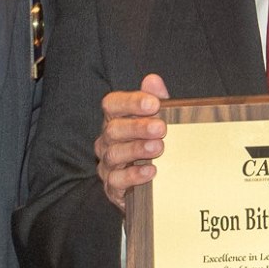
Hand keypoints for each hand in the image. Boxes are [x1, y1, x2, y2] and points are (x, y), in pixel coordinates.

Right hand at [95, 74, 170, 210]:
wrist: (150, 186)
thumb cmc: (151, 144)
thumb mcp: (157, 120)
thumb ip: (155, 100)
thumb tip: (153, 80)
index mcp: (115, 120)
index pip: (112, 104)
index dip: (131, 102)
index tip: (154, 103)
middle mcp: (107, 141)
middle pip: (114, 129)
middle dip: (138, 127)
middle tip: (161, 128)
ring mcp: (107, 165)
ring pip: (114, 154)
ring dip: (137, 150)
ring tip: (158, 148)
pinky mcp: (113, 187)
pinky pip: (117, 181)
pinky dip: (133, 176)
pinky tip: (151, 171)